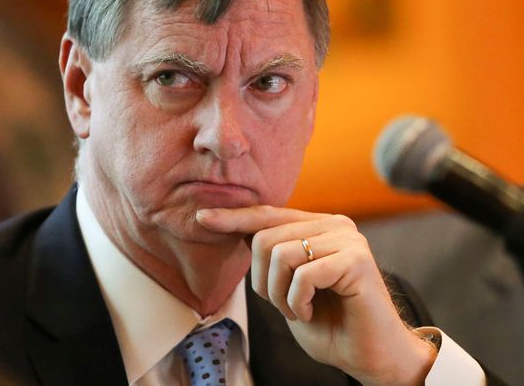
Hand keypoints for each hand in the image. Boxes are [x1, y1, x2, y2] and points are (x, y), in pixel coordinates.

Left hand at [196, 205, 435, 385]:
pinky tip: (311, 312)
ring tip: (298, 309)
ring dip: (279, 294)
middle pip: (265, 238)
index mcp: (318, 226)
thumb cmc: (329, 324)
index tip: (203, 218)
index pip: (266, 215)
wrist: (370, 357)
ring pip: (281, 254)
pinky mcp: (356, 259)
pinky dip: (297, 301)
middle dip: (262, 281)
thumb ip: (269, 256)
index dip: (233, 218)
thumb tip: (234, 227)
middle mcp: (334, 224)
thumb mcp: (286, 286)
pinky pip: (303, 275)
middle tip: (283, 306)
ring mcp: (348, 238)